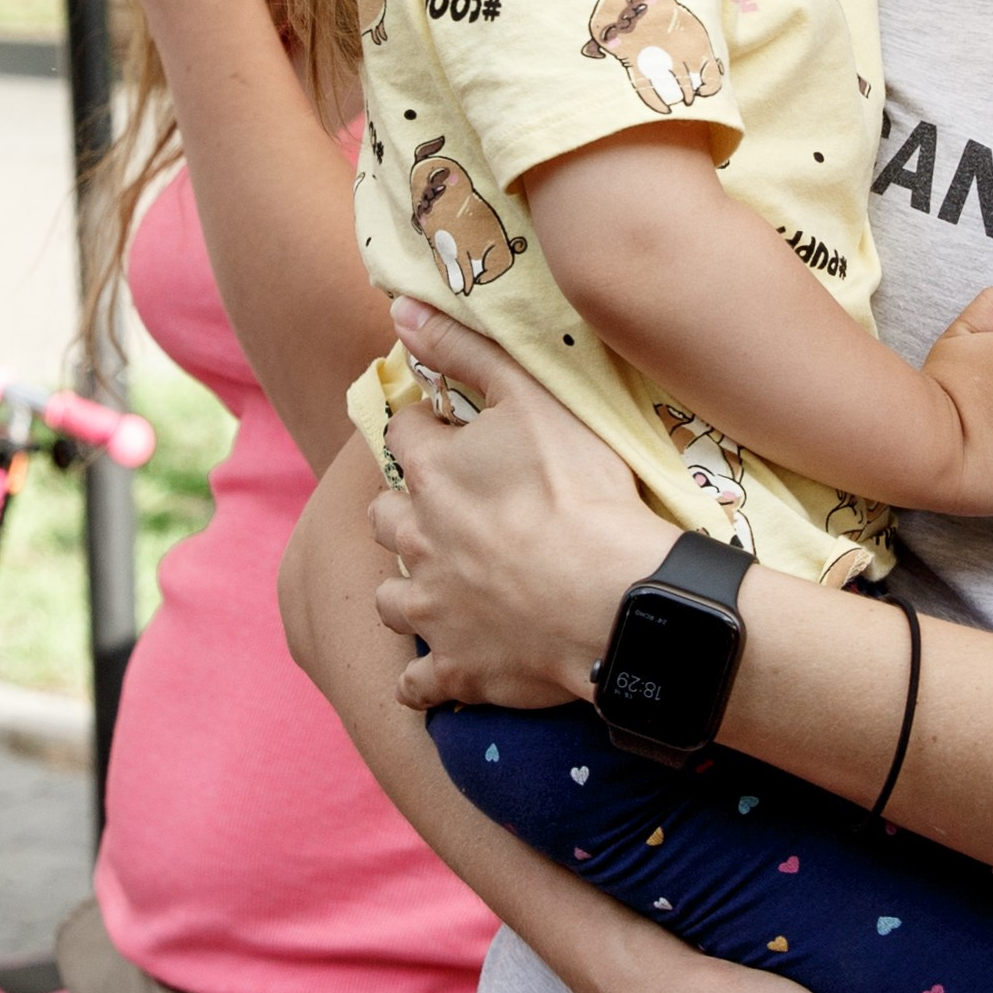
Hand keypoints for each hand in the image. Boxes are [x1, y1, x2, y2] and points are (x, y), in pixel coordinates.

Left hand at [374, 299, 675, 704]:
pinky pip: (418, 683)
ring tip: (442, 584)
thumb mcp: (533, 399)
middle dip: (405, 510)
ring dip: (408, 589)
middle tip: (448, 510)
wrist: (609, 598)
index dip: (426, 429)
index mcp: (433, 474)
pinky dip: (425, 677)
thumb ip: (467, 350)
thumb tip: (399, 310)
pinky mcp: (456, 668)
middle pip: (384, 518)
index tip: (451, 432)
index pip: (404, 436)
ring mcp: (432, 610)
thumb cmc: (581, 494)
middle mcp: (417, 541)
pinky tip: (442, 670)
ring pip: (391, 598)